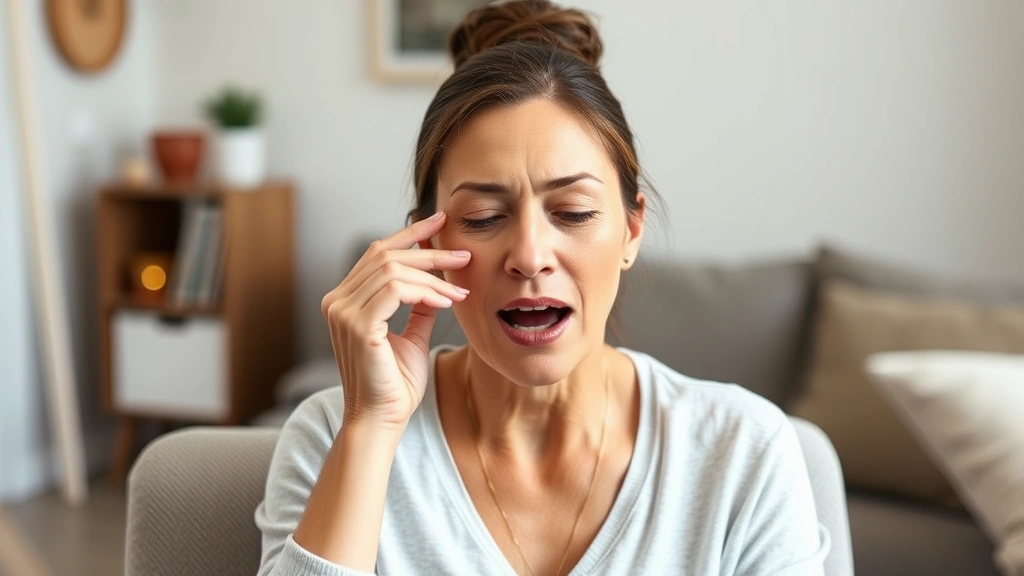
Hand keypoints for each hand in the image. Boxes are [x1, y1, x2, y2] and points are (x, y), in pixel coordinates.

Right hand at [321, 212, 470, 429]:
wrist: (381, 421)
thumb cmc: (395, 386)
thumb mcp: (412, 337)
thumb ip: (419, 308)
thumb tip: (437, 285)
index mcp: (345, 301)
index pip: (377, 254)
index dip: (410, 234)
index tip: (441, 222)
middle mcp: (337, 301)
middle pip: (385, 255)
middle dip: (428, 250)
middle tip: (463, 254)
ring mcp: (342, 311)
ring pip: (393, 270)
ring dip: (433, 276)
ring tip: (460, 289)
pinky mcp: (357, 324)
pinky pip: (396, 290)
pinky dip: (425, 291)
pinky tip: (445, 301)